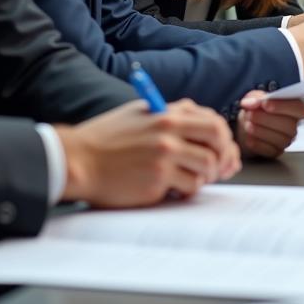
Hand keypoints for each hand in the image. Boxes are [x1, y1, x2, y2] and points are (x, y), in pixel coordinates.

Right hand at [54, 99, 240, 205]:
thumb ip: (168, 116)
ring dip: (204, 176)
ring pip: (207, 166)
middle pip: (218, 140)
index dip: (223, 137)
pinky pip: (189, 186)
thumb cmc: (105, 139)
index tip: (223, 149)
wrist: (79, 160)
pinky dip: (186, 190)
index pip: (211, 120)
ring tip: (190, 180)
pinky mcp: (158, 180)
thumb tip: (199, 128)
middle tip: (219, 168)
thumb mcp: (139, 114)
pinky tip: (174, 189)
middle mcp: (169, 131)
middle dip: (224, 156)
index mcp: (166, 113)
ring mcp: (165, 156)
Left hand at [236, 92, 303, 157]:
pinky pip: (270, 150)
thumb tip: (253, 103)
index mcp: (295, 107)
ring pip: (281, 139)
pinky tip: (248, 137)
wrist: (247, 123)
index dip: (283, 106)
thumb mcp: (255, 96)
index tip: (264, 104)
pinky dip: (257, 144)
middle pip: (289, 125)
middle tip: (250, 114)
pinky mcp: (276, 151)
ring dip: (260, 131)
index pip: (299, 108)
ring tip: (247, 124)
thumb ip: (255, 97)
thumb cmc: (256, 108)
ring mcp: (286, 140)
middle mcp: (294, 125)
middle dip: (267, 119)